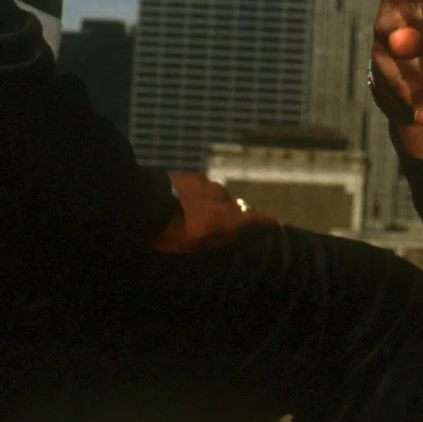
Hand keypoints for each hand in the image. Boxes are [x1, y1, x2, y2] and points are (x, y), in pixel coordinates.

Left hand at [151, 172, 277, 253]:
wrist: (144, 203)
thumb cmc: (171, 233)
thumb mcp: (196, 246)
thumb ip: (219, 238)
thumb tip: (236, 234)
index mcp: (227, 219)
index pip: (256, 220)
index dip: (267, 223)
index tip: (278, 225)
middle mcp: (223, 198)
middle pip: (234, 209)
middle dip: (230, 217)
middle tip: (218, 229)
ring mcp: (207, 184)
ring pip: (217, 196)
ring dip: (211, 205)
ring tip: (195, 216)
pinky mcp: (191, 176)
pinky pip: (201, 187)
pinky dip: (198, 195)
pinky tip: (184, 202)